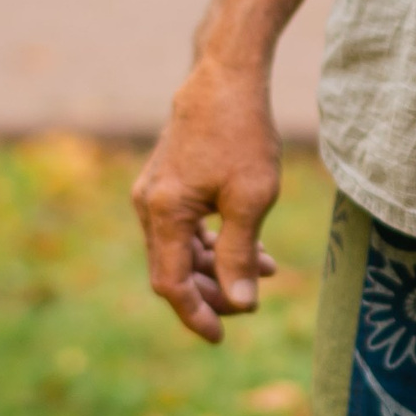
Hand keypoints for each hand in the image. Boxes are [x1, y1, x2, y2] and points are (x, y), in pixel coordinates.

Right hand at [134, 57, 282, 343]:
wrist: (227, 77)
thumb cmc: (242, 134)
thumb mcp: (251, 199)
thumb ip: (240, 256)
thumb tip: (241, 305)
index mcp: (163, 213)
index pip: (171, 284)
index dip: (196, 315)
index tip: (221, 338)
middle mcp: (149, 205)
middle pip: (173, 271)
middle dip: (211, 294)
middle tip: (251, 302)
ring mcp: (155, 193)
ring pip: (181, 251)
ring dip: (217, 268)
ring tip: (265, 273)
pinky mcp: (168, 182)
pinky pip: (185, 228)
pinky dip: (214, 243)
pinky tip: (255, 249)